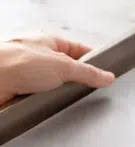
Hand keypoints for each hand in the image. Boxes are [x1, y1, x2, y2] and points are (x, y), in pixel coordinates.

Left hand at [0, 35, 114, 106]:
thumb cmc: (16, 62)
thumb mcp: (63, 66)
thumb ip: (88, 72)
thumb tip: (106, 76)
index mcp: (50, 42)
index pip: (80, 50)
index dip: (94, 61)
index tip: (106, 74)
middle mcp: (40, 56)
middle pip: (70, 71)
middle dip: (77, 82)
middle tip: (84, 91)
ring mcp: (32, 74)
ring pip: (57, 87)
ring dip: (60, 95)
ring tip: (60, 97)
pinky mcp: (26, 91)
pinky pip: (45, 99)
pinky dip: (48, 103)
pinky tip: (48, 104)